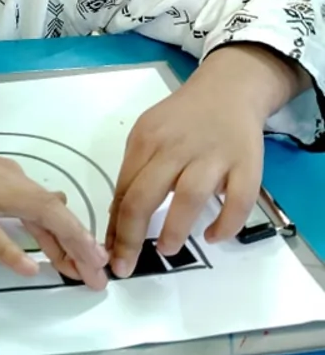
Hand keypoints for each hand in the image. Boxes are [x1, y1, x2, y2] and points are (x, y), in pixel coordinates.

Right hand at [0, 130, 108, 288]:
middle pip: (52, 210)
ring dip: (62, 244)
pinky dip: (10, 249)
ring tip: (81, 272)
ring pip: (32, 212)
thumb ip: (18, 199)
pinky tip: (28, 269)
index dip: (77, 237)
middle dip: (82, 243)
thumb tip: (60, 201)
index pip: (52, 206)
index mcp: (7, 175)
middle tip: (100, 277)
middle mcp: (0, 176)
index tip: (94, 266)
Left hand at [106, 50, 286, 275]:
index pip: (123, 189)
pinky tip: (213, 236)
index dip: (114, 226)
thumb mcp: (149, 134)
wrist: (228, 89)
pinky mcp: (247, 163)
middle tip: (125, 265)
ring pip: (189, 196)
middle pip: (145, 194)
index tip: (108, 253)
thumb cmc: (181, 119)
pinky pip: (238, 200)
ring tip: (165, 249)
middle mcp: (177, 147)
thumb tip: (118, 218)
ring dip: (174, 229)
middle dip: (130, 236)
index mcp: (147, 140)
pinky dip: (226, 223)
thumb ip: (135, 172)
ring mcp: (213, 155)